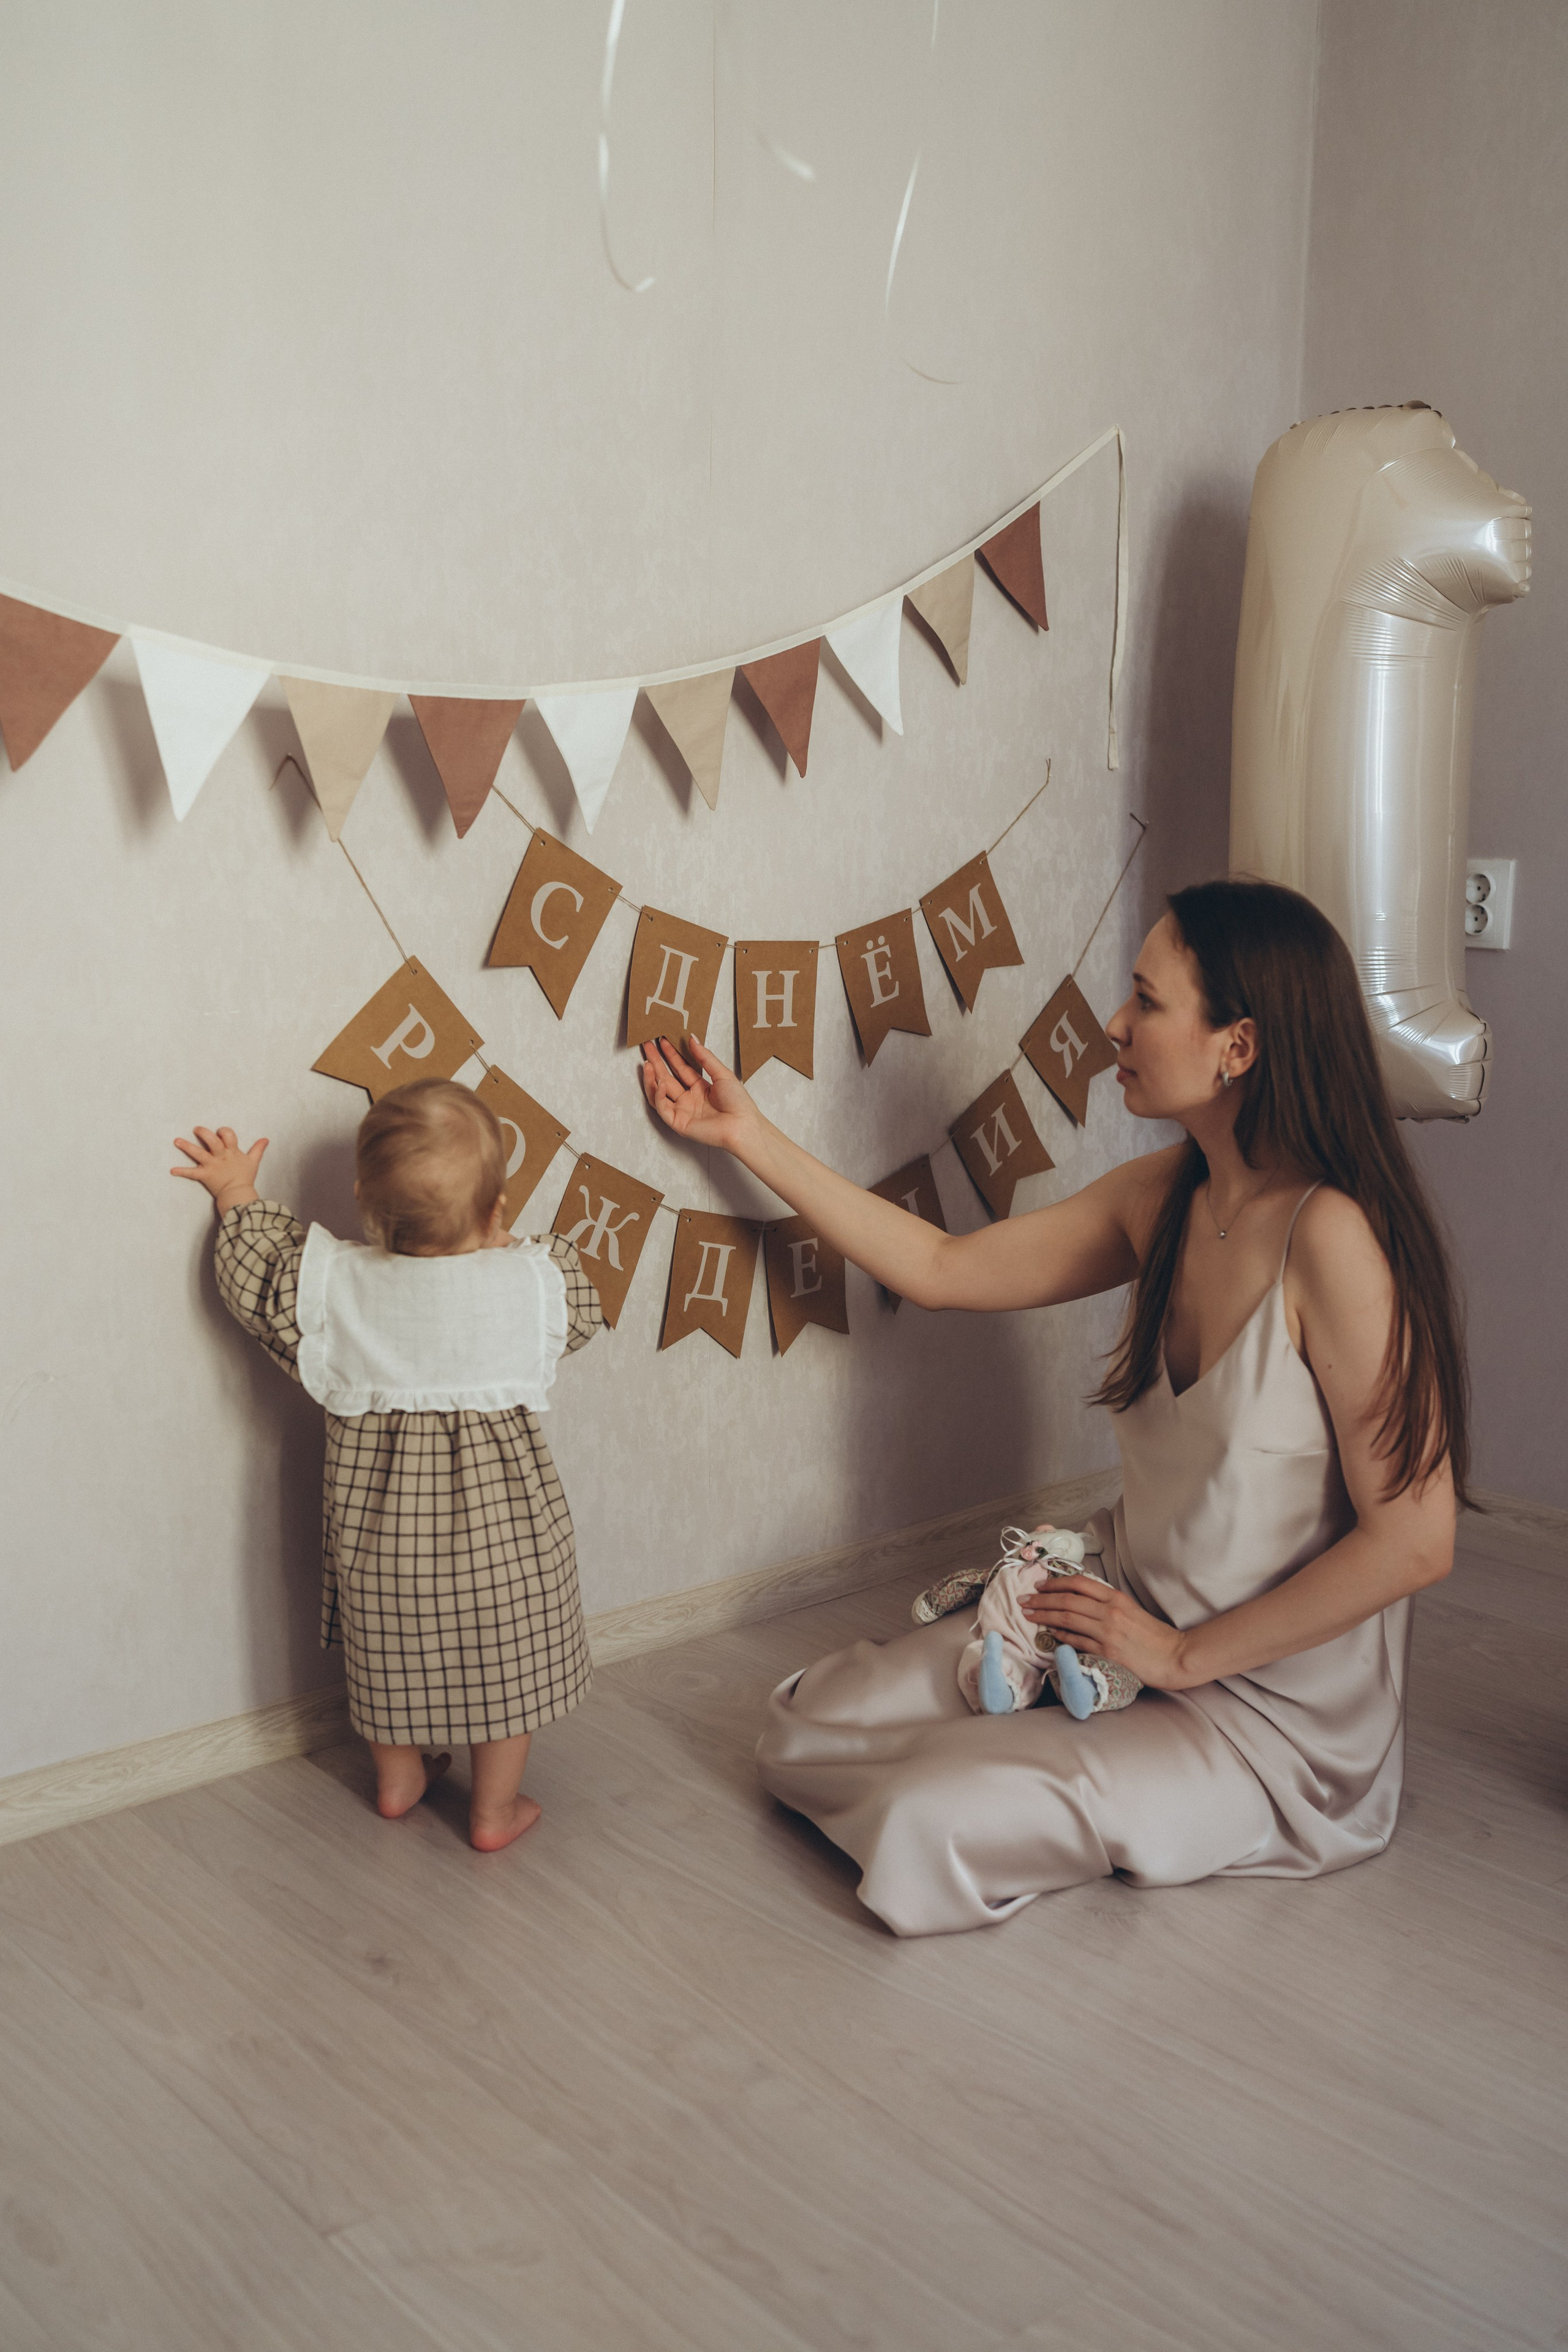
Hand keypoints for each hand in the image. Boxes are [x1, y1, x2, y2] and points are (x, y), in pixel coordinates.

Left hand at [172, 1125, 267, 1212]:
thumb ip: (258, 1149)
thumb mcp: (253, 1161)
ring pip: (198, 1153)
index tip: (219, 1133)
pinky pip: (192, 1173)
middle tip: (196, 1129)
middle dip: (203, 1133)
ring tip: (177, 1141)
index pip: (228, 1135)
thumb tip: (266, 1139)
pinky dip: (182, 1172)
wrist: (238, 1194)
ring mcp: (212, 1166)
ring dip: (186, 1147)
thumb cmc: (245, 1177)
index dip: (223, 1131)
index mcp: (232, 1152)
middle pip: (212, 1141)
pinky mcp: (205, 1176)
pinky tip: (172, 1170)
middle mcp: (221, 1157)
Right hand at [640, 1035, 759, 1154]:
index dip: (671, 1055)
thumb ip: (705, 1057)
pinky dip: (660, 1095)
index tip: (663, 1040)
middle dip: (656, 1062)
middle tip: (647, 1047)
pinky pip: (663, 1108)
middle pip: (667, 1078)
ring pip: (660, 1094)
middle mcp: (690, 1099)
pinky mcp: (679, 1123)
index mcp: (700, 1087)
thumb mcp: (722, 1074)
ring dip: (652, 1079)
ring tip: (647, 1063)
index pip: (681, 1068)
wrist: (743, 1125)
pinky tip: (661, 1083)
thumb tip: (692, 1038)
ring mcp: (683, 1111)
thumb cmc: (738, 1102)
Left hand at [1019, 1574, 1196, 1690]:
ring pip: (1067, 1618)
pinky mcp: (1107, 1652)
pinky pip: (1076, 1641)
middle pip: (1068, 1600)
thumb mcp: (1131, 1609)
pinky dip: (1060, 1635)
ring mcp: (1107, 1632)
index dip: (1056, 1582)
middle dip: (1041, 1599)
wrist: (1173, 1656)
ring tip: (1028, 1614)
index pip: (1079, 1583)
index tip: (1040, 1585)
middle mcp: (1110, 1612)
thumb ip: (1107, 1602)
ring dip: (1044, 1615)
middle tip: (1024, 1599)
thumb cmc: (1153, 1635)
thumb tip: (1079, 1598)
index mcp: (1116, 1598)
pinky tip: (1049, 1633)